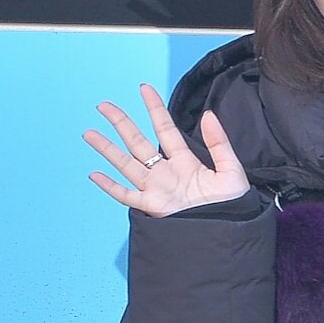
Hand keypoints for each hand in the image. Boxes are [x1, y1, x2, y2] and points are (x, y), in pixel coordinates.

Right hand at [83, 83, 249, 216]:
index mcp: (186, 162)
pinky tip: (95, 175)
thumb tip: (208, 115)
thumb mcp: (231, 170)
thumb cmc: (234, 207)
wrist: (229, 233)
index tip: (144, 88)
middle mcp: (167, 173)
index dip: (155, 108)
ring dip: (108, 150)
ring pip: (126, 165)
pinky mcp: (153, 208)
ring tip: (89, 133)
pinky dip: (110, 187)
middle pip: (138, 143)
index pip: (165, 129)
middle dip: (121, 123)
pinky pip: (127, 196)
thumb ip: (219, 143)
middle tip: (104, 105)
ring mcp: (157, 190)